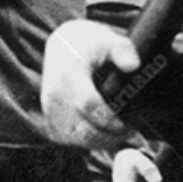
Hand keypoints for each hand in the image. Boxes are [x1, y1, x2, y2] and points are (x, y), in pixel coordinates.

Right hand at [42, 20, 138, 148]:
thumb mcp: (108, 39)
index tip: (128, 125)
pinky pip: (68, 137)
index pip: (88, 105)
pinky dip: (87, 141)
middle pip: (81, 128)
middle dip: (107, 136)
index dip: (109, 120)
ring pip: (75, 137)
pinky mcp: (50, 117)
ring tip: (119, 136)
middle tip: (129, 132)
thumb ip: (123, 49)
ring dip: (98, 142)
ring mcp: (50, 108)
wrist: (61, 45)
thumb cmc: (88, 43)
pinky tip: (104, 137)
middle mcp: (55, 95)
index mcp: (68, 75)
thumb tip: (133, 66)